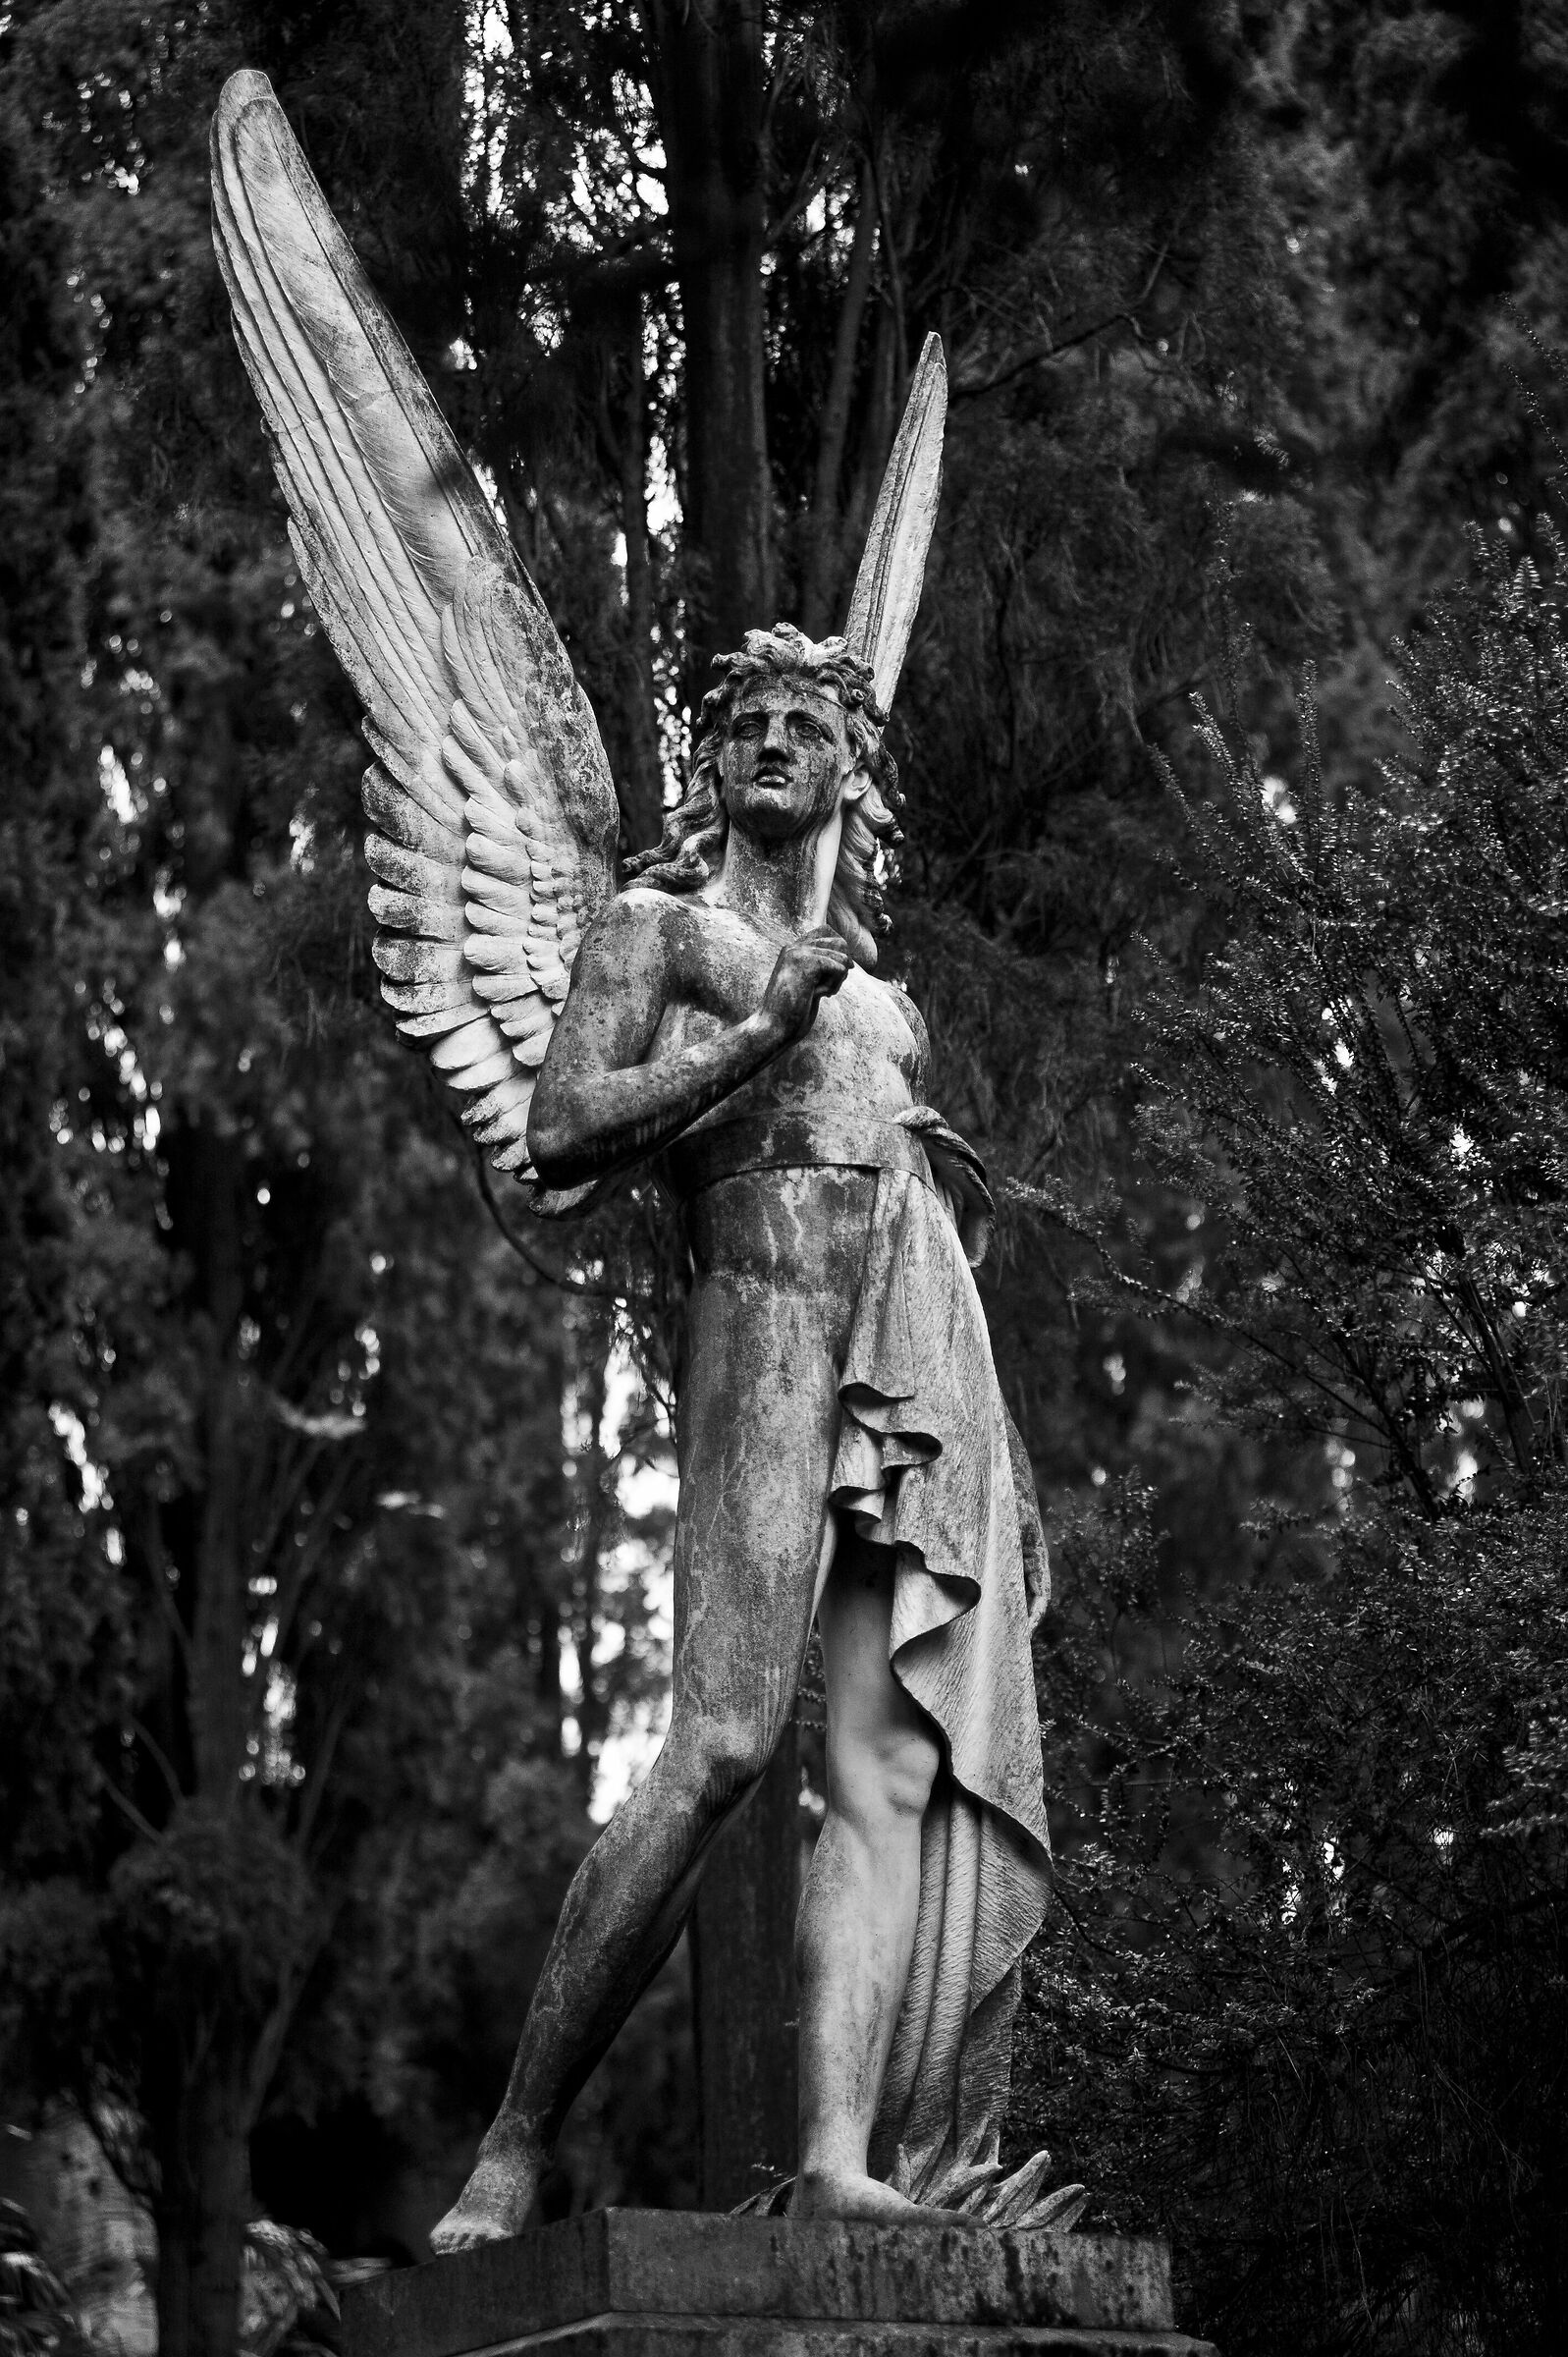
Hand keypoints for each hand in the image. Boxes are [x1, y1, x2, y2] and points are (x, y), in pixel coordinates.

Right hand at [759, 926, 851, 1040]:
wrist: (772, 1029)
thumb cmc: (791, 1014)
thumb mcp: (809, 987)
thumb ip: (822, 971)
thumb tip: (850, 961)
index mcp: (792, 950)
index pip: (826, 932)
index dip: (839, 951)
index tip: (837, 973)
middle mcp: (794, 946)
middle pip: (839, 942)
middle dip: (842, 966)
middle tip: (829, 989)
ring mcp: (798, 952)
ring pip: (842, 955)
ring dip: (838, 978)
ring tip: (823, 993)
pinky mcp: (805, 963)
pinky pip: (840, 967)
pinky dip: (835, 985)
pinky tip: (820, 995)